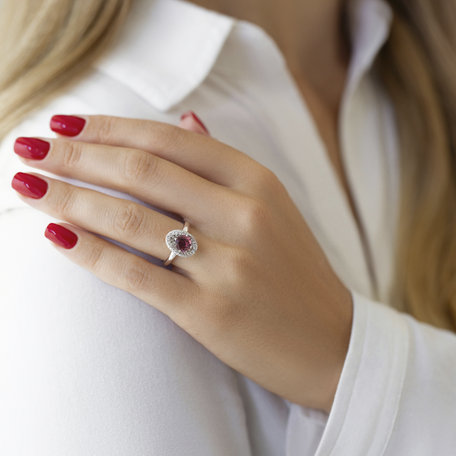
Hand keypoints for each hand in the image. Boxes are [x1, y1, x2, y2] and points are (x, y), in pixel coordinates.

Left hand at [11, 112, 352, 413]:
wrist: (332, 342)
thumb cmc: (296, 273)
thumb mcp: (273, 207)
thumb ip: (224, 165)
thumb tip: (186, 120)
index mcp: (258, 182)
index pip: (169, 139)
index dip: (110, 127)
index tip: (66, 123)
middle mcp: (244, 216)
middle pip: (142, 171)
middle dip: (76, 155)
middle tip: (28, 147)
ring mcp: (228, 265)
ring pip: (132, 218)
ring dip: (69, 198)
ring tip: (27, 186)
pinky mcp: (211, 312)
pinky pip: (138, 273)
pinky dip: (90, 252)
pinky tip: (56, 236)